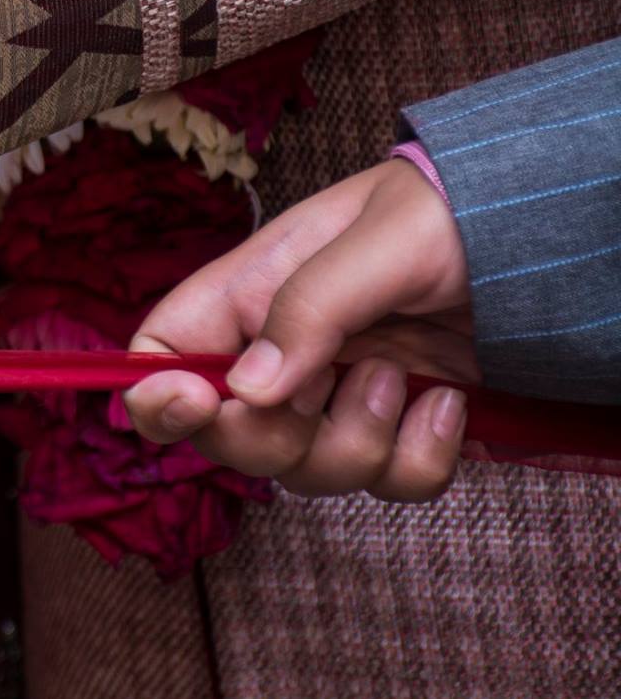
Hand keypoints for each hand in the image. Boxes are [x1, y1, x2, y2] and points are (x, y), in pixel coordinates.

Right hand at [123, 159, 475, 502]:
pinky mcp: (397, 427)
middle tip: (342, 382)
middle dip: (277, 435)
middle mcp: (281, 352)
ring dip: (360, 442)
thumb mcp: (379, 242)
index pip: (161, 353)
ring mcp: (338, 396)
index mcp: (249, 293)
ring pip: (305, 472)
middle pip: (226, 437)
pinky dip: (420, 459)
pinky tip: (450, 404)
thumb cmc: (451, 213)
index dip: (155, 393)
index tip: (197, 403)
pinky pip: (386, 484)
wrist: (543, 241)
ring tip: (406, 377)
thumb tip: (246, 388)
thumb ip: (310, 307)